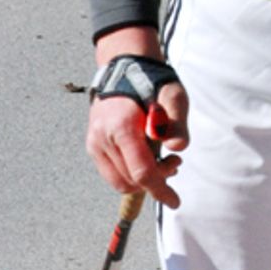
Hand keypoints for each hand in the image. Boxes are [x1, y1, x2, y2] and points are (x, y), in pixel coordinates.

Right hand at [85, 25, 188, 206]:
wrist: (125, 67)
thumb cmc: (153, 82)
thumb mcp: (174, 96)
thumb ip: (177, 123)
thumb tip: (178, 148)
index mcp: (121, 125)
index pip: (141, 171)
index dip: (160, 189)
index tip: (175, 202)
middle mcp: (102, 137)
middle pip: (131, 180)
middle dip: (157, 180)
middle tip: (174, 161)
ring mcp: (94, 143)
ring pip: (121, 181)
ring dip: (143, 179)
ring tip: (162, 158)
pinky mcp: (93, 145)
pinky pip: (113, 173)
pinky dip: (131, 173)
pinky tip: (146, 156)